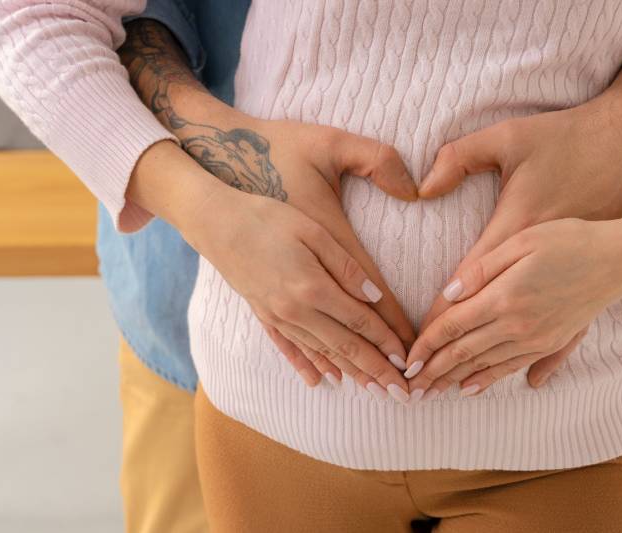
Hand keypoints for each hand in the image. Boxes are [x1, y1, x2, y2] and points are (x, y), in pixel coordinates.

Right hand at [174, 110, 419, 400]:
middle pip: (345, 347)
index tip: (407, 360)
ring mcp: (278, 317)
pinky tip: (321, 381)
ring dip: (351, 372)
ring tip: (374, 390)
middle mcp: (296, 311)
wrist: (215, 223)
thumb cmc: (268, 218)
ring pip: (321, 353)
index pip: (360, 322)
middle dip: (376, 371)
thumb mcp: (313, 231)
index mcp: (313, 288)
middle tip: (401, 392)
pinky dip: (308, 366)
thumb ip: (346, 266)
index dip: (386, 342)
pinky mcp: (264, 315)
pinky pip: (290, 349)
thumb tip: (375, 296)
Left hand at [405, 218, 621, 397]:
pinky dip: (488, 379)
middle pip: (463, 352)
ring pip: (485, 365)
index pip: (453, 326)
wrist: (618, 261)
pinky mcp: (551, 343)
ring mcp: (536, 338)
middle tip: (409, 387)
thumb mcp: (521, 242)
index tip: (407, 360)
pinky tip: (471, 389)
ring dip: (454, 380)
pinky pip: (512, 368)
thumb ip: (481, 269)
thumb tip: (448, 294)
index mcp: (505, 296)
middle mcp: (518, 325)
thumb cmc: (568, 241)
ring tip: (431, 392)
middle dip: (433, 371)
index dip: (426, 344)